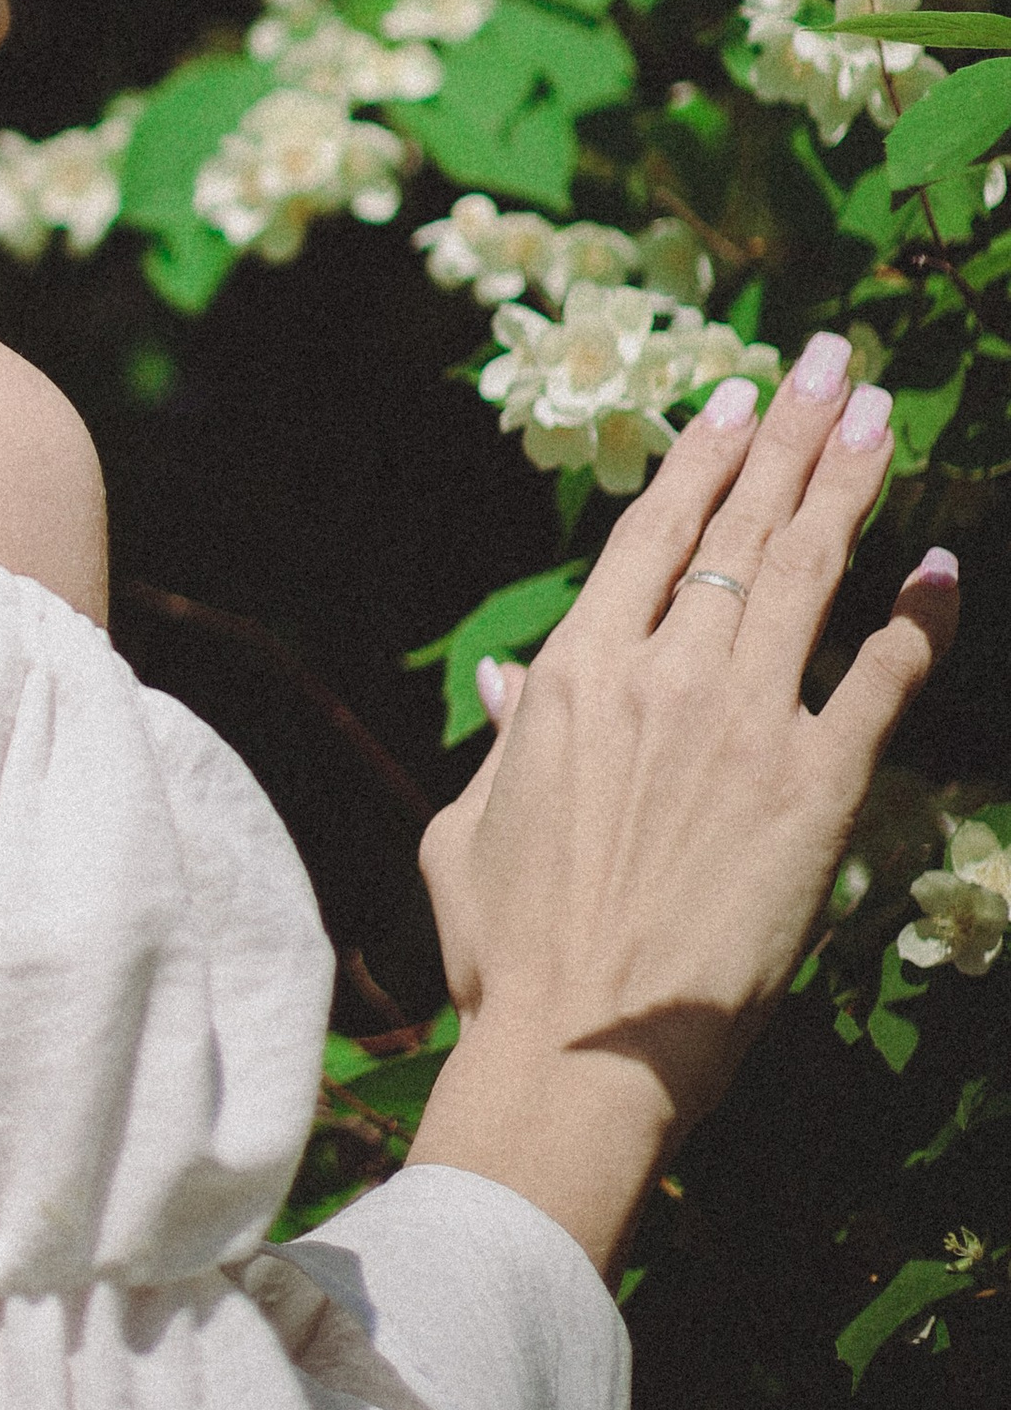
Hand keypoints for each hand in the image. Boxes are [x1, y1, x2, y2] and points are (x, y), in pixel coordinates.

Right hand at [408, 338, 957, 1277]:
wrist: (581, 1048)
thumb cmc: (509, 949)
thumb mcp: (471, 826)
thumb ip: (503, 739)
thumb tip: (511, 681)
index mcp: (572, 673)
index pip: (652, 533)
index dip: (701, 457)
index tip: (736, 399)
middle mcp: (664, 675)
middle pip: (742, 526)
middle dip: (789, 432)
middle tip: (828, 361)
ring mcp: (745, 726)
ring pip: (811, 573)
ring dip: (848, 483)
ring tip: (877, 413)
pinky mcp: (815, 791)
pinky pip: (878, 681)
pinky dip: (915, 620)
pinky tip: (938, 566)